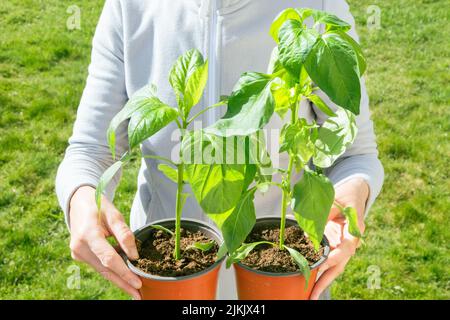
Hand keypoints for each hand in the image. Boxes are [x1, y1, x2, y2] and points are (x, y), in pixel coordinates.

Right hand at [68, 186, 141, 299]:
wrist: (78, 202)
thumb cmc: (99, 206)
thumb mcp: (115, 214)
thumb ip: (125, 234)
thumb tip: (134, 256)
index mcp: (88, 234)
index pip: (109, 259)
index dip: (124, 272)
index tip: (137, 283)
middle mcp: (80, 247)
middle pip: (105, 270)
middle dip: (123, 284)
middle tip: (138, 296)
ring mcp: (77, 253)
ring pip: (102, 270)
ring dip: (118, 280)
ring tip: (134, 289)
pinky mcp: (79, 255)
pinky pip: (98, 265)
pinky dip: (111, 271)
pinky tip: (124, 276)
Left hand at [310, 178, 368, 299]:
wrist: (356, 192)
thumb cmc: (346, 195)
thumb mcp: (334, 200)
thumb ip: (322, 215)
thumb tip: (305, 230)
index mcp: (354, 230)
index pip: (345, 249)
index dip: (333, 259)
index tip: (321, 266)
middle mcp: (351, 241)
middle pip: (340, 265)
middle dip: (326, 280)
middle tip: (313, 294)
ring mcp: (344, 245)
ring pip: (335, 266)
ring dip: (323, 280)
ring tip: (310, 293)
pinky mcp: (338, 245)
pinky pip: (329, 260)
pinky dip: (320, 269)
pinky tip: (310, 278)